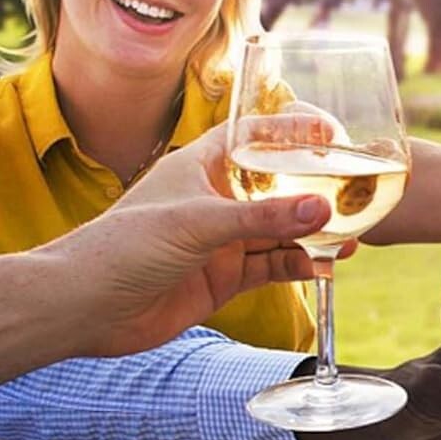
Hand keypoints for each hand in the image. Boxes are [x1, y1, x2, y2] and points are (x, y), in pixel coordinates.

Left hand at [59, 125, 343, 357]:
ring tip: (351, 236)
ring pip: (278, 233)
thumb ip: (263, 219)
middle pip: (274, 189)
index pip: (251, 138)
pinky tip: (324, 265)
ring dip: (313, 235)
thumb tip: (321, 209)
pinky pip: (271, 268)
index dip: (287, 132)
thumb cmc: (124, 247)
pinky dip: (298, 266)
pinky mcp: (223, 278)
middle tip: (353, 193)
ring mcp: (220, 242)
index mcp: (199, 167)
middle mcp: (214, 201)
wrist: (87, 307)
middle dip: (313, 192)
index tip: (329, 132)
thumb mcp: (198, 222)